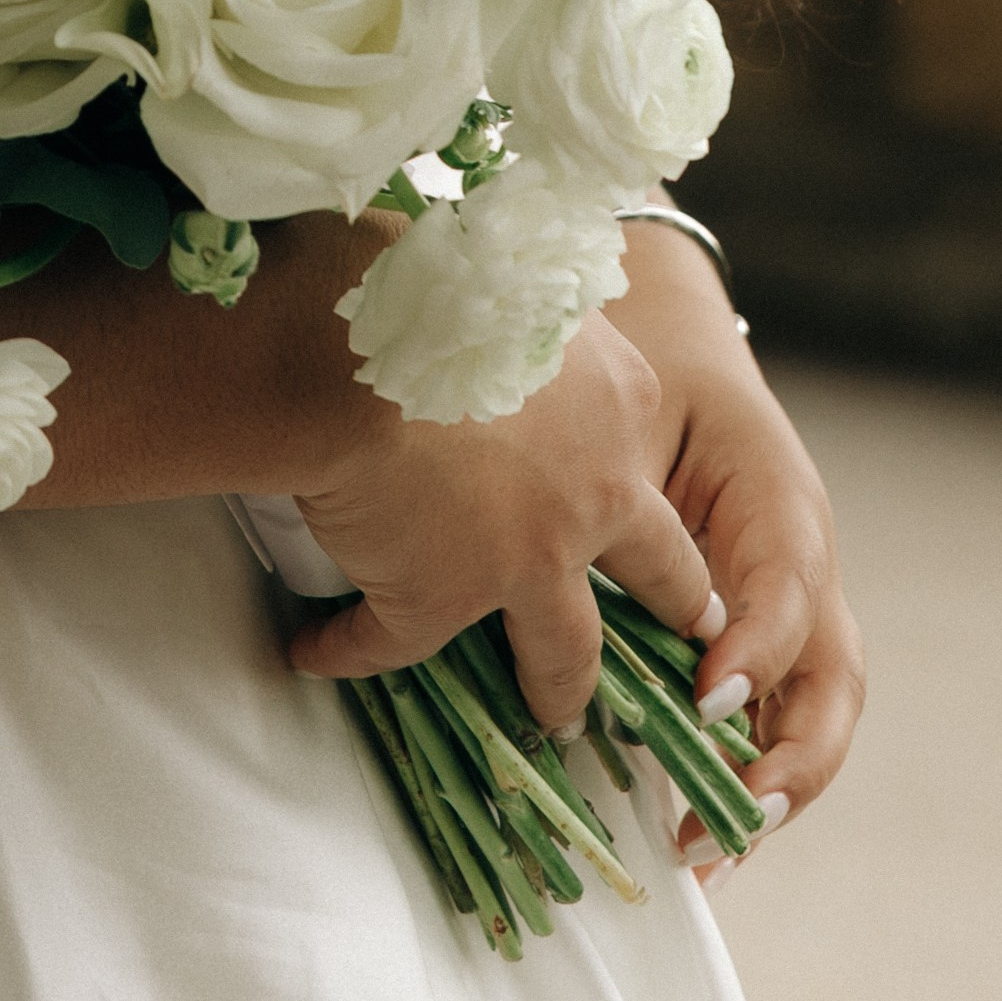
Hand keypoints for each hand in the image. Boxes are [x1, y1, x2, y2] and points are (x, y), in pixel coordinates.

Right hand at [281, 306, 724, 731]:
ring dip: (555, 688)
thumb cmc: (428, 286)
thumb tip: (523, 313)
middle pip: (657, 572)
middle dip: (675, 612)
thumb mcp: (523, 284)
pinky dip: (349, 649)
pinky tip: (318, 651)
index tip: (647, 522)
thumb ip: (543, 325)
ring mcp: (526, 559)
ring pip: (563, 653)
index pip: (646, 465)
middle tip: (683, 642)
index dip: (644, 499)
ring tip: (546, 716)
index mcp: (619, 407)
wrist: (350, 339)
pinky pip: (391, 644)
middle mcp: (593, 493)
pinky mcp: (439, 599)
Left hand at [610, 223, 864, 878]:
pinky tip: (685, 832)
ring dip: (765, 791)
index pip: (791, 587)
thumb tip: (555, 549)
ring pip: (808, 715)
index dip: (757, 648)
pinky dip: (732, 779)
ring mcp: (784, 614)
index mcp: (781, 501)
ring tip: (702, 851)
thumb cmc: (649, 375)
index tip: (705, 699)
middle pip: (831, 677)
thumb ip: (616, 475)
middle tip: (729, 814)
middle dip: (791, 758)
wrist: (669, 343)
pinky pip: (761, 720)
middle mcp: (798, 569)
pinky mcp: (750, 641)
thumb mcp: (639, 403)